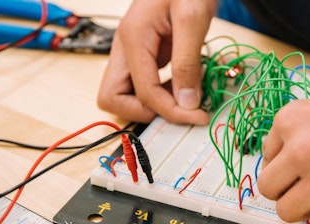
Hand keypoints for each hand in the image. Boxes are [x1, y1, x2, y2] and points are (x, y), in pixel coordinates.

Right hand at [98, 0, 216, 123]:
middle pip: (112, 98)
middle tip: (177, 110)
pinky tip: (181, 86)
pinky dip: (158, 94)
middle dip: (144, 111)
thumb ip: (188, 64)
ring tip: (183, 98)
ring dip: (150, 105)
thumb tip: (186, 103)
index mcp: (133, 38)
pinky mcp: (143, 54)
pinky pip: (140, 85)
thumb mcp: (193, 20)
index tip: (196, 116)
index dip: (170, 111)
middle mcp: (125, 47)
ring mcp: (131, 52)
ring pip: (123, 94)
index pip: (143, 92)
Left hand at [258, 70, 309, 223]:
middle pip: (268, 187)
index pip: (266, 156)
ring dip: (301, 207)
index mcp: (290, 121)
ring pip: (286, 211)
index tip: (299, 166)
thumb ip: (298, 136)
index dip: (284, 163)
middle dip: (284, 189)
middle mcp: (299, 150)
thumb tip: (283, 166)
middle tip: (302, 186)